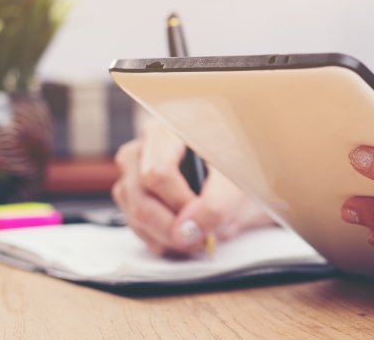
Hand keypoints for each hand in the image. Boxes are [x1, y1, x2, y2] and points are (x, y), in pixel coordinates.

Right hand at [112, 120, 272, 255]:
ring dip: (170, 239)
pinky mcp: (132, 196)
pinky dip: (164, 242)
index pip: (158, 173)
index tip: (205, 219)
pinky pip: (137, 228)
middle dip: (173, 229)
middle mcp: (142, 148)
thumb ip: (215, 205)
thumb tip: (186, 231)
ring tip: (203, 237)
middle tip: (204, 240)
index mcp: (168, 130)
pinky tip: (188, 237)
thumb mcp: (237, 180)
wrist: (241, 173)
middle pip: (141, 199)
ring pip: (135, 217)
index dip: (180, 204)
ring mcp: (132, 174)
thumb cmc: (239, 165)